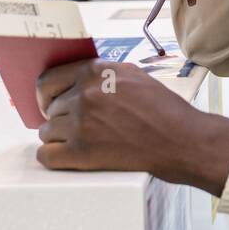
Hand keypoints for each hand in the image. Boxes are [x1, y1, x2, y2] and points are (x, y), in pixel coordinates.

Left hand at [35, 59, 228, 194]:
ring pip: (46, 131)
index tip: (50, 102)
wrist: (182, 140)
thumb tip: (78, 81)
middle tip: (71, 127)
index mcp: (96, 72)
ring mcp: (81, 123)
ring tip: (77, 143)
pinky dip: (53, 157)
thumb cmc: (165, 110)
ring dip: (58, 138)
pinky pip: (47, 155)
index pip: (49, 78)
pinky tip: (65, 157)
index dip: (46, 93)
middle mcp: (85, 94)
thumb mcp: (134, 76)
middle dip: (59, 118)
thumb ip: (103, 74)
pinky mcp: (81, 152)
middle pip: (50, 107)